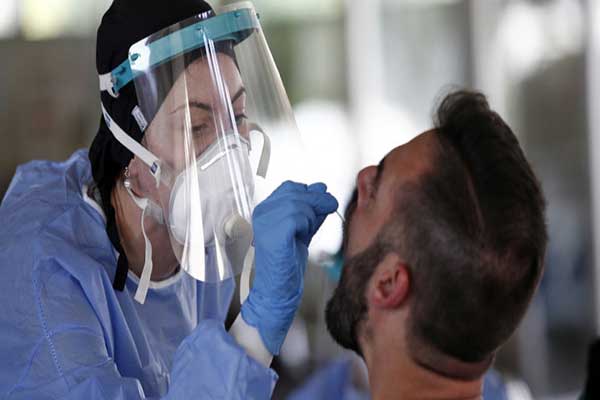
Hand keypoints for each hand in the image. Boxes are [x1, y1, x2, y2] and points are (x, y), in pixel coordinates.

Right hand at [241, 181, 337, 354]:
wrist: (276, 291)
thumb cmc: (286, 265)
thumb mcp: (302, 231)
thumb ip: (310, 212)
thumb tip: (322, 191)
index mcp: (265, 210)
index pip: (289, 187)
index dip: (309, 192)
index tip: (322, 202)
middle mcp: (262, 213)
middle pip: (295, 191)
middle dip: (316, 200)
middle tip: (327, 208)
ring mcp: (265, 223)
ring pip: (297, 203)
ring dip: (312, 213)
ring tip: (312, 228)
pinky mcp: (273, 234)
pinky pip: (296, 217)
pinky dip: (307, 223)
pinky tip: (306, 233)